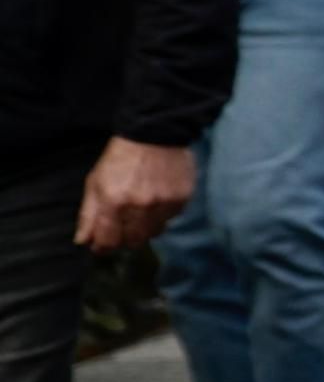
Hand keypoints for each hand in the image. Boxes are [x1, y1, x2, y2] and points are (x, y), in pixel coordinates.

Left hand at [75, 138, 193, 253]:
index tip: (101, 245)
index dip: (103, 247)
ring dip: (145, 228)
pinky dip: (162, 214)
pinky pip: (170, 218)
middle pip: (133, 242)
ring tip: (141, 210)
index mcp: (113, 202)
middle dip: (125, 239)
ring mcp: (163, 204)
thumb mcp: (95, 182)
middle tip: (122, 227)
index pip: (108, 241)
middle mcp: (139, 207)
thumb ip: (88, 214)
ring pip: (154, 233)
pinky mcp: (181, 199)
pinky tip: (157, 198)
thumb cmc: (120, 159)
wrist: (155, 134)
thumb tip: (83, 241)